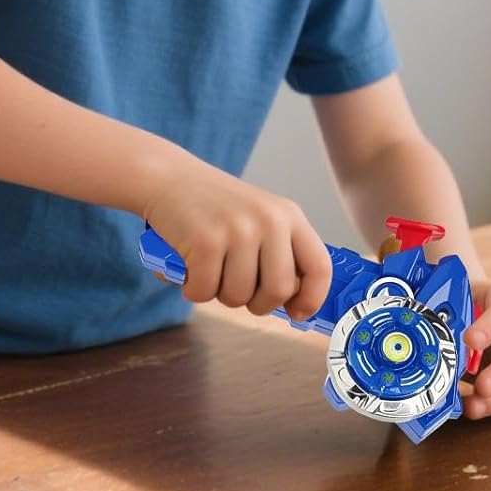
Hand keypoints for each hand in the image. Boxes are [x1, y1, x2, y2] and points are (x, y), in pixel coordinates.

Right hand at [143, 158, 332, 321]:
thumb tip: (293, 303)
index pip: (320, 267)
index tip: (296, 313)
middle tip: (240, 291)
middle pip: (279, 291)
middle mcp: (269, 220)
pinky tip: (189, 267)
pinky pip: (204, 292)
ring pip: (238, 297)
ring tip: (210, 270)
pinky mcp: (205, 241)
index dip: (312, 299)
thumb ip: (281, 253)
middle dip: (257, 304)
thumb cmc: (216, 207)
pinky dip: (193, 289)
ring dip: (220, 295)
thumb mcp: (261, 218)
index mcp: (289, 216)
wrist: (169, 178)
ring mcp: (238, 230)